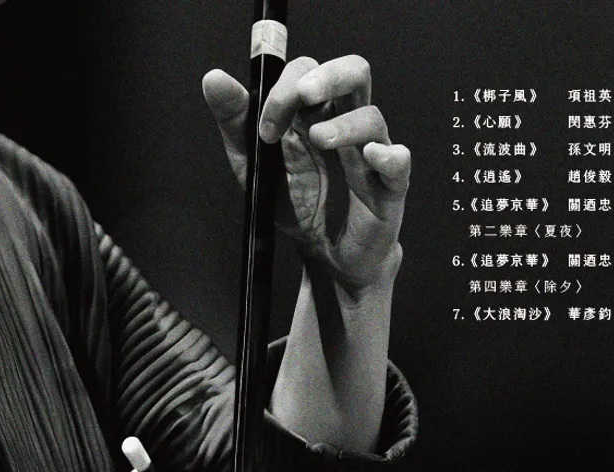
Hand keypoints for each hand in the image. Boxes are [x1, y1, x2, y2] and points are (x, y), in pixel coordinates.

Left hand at [203, 55, 410, 296]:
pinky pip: (399, 162)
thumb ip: (236, 123)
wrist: (323, 257)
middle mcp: (347, 124)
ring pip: (372, 118)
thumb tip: (213, 78)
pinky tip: (369, 156)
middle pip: (355, 73)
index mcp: (314, 113)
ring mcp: (371, 153)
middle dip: (329, 76)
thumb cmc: (296, 205)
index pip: (309, 73)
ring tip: (319, 140)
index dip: (286, 88)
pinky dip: (387, 155)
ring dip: (344, 124)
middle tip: (305, 94)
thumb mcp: (254, 165)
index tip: (266, 124)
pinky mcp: (389, 186)